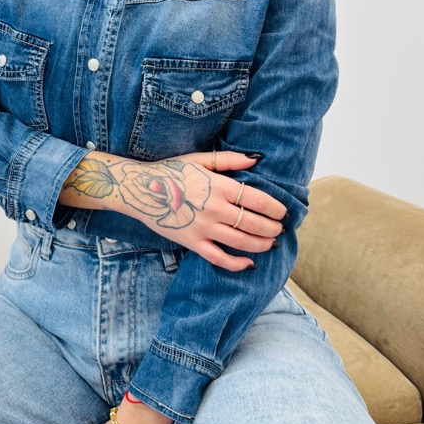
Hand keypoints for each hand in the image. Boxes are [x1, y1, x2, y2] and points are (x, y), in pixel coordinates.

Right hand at [127, 150, 285, 270]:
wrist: (141, 190)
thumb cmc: (171, 171)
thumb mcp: (200, 159)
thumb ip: (229, 160)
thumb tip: (256, 159)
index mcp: (219, 186)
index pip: (258, 200)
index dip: (276, 209)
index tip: (283, 213)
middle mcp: (215, 208)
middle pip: (254, 223)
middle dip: (273, 228)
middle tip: (279, 229)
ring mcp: (204, 228)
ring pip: (242, 242)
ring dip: (262, 244)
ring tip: (271, 243)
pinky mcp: (193, 243)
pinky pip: (220, 258)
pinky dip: (237, 264)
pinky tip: (249, 263)